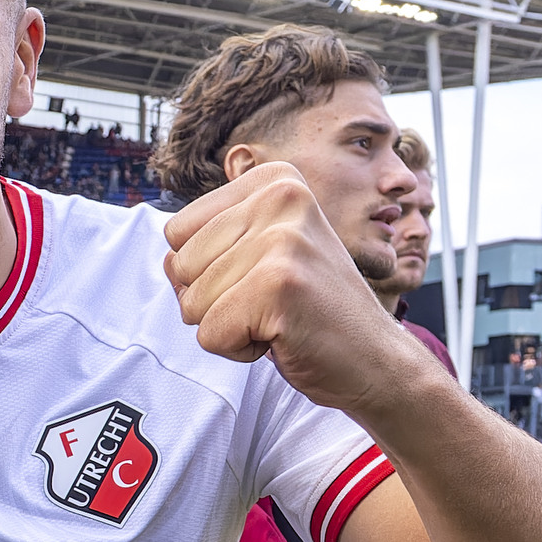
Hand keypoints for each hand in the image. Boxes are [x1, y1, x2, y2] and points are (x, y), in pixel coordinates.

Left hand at [160, 160, 434, 411]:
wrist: (375, 361)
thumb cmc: (312, 312)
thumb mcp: (262, 257)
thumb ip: (210, 246)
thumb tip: (167, 259)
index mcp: (274, 180)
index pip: (178, 230)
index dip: (208, 271)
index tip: (263, 278)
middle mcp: (280, 197)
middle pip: (179, 265)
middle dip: (214, 300)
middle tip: (273, 303)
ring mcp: (282, 240)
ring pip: (191, 302)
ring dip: (229, 326)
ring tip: (280, 318)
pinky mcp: (279, 286)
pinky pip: (210, 335)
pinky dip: (239, 350)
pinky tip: (284, 337)